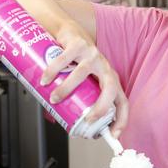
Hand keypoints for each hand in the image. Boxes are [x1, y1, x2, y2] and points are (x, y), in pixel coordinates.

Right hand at [40, 22, 128, 136]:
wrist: (67, 31)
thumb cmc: (76, 60)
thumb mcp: (83, 82)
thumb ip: (76, 99)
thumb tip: (64, 120)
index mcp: (109, 79)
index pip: (122, 101)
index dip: (121, 119)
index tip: (113, 135)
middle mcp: (104, 67)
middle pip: (110, 88)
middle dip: (101, 107)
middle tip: (87, 119)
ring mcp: (92, 54)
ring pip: (81, 74)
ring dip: (66, 89)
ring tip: (53, 98)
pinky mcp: (78, 44)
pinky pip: (64, 58)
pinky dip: (53, 70)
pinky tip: (45, 79)